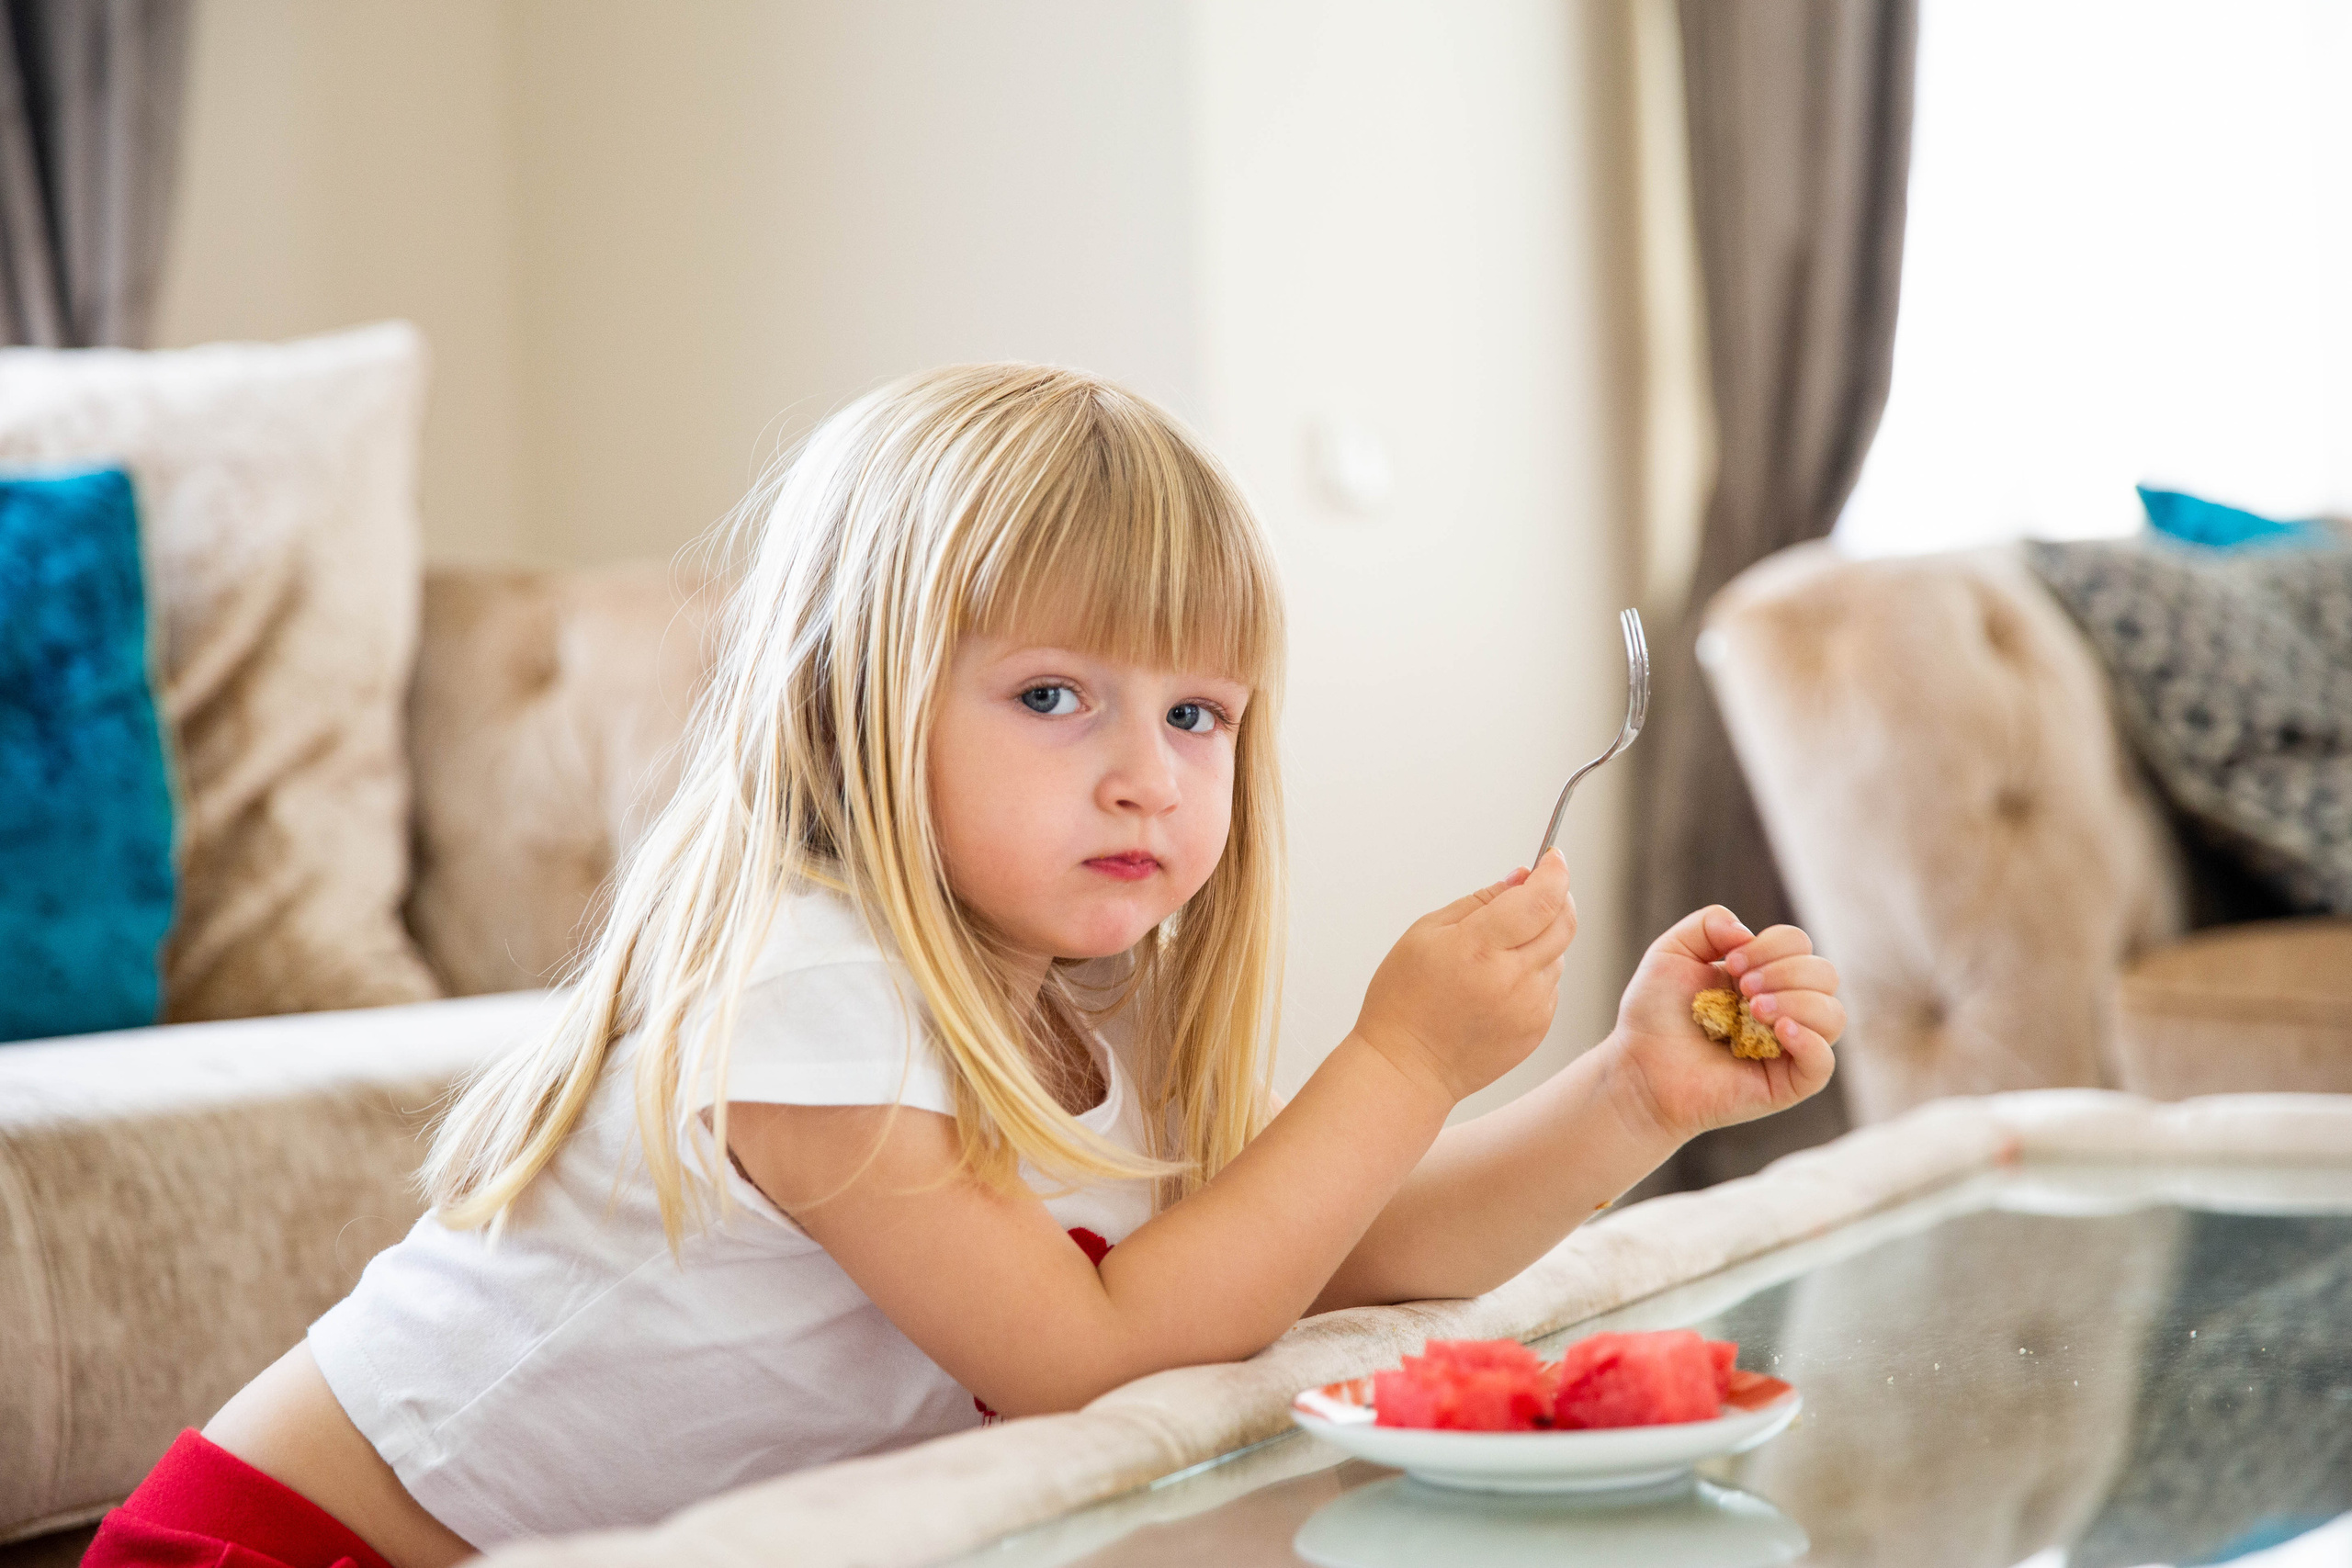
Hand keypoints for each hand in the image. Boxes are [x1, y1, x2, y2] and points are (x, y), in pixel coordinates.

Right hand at [1351, 849, 1576, 1103]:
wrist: (1408, 1068)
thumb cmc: (1405, 999)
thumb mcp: (1426, 933)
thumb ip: (1478, 901)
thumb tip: (1520, 879)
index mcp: (1478, 948)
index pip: (1541, 899)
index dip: (1555, 872)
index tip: (1554, 858)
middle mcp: (1511, 979)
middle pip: (1564, 923)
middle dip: (1558, 898)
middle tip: (1537, 892)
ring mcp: (1529, 1008)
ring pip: (1558, 954)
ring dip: (1541, 940)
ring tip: (1497, 954)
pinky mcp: (1537, 1029)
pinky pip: (1550, 985)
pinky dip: (1535, 973)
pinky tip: (1498, 985)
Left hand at [1604, 906, 1841, 1143]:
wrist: (1640, 1068)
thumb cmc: (1655, 1014)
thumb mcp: (1672, 952)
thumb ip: (1708, 923)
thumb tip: (1746, 931)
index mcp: (1764, 974)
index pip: (1798, 945)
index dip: (1771, 945)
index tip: (1730, 963)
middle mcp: (1784, 1007)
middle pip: (1825, 974)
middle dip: (1785, 972)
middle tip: (1742, 988)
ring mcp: (1789, 1046)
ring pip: (1833, 1015)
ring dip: (1797, 1002)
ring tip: (1754, 1010)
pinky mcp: (1787, 1083)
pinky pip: (1824, 1063)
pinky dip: (1810, 1042)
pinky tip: (1779, 1031)